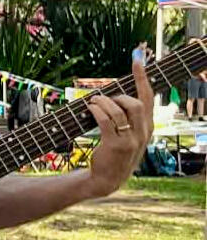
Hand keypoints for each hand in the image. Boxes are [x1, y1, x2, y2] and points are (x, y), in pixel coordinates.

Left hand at [82, 55, 153, 196]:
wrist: (107, 179)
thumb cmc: (114, 153)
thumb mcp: (128, 135)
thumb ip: (128, 118)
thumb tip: (114, 96)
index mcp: (147, 127)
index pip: (149, 98)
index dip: (142, 78)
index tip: (138, 60)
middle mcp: (143, 132)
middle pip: (136, 103)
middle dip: (118, 96)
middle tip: (103, 98)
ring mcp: (131, 140)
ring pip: (120, 110)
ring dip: (103, 102)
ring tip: (92, 102)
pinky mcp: (116, 145)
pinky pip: (107, 121)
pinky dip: (97, 111)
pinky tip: (90, 108)